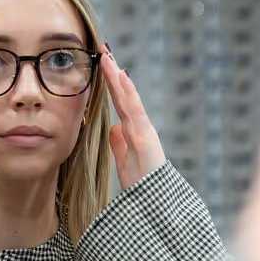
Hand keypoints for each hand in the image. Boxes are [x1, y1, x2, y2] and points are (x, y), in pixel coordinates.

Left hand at [99, 45, 166, 190]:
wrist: (157, 210)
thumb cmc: (143, 191)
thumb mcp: (125, 166)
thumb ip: (120, 146)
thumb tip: (114, 127)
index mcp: (134, 134)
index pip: (120, 104)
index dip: (111, 85)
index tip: (102, 65)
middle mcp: (141, 130)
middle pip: (124, 96)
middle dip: (114, 74)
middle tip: (103, 50)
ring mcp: (145, 133)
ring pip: (129, 99)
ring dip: (118, 77)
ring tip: (108, 57)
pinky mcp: (147, 139)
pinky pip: (136, 112)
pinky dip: (129, 94)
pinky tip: (122, 77)